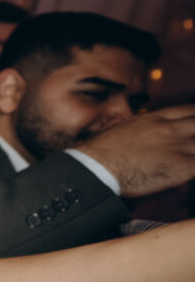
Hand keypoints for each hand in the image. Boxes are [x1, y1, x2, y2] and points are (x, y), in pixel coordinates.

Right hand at [75, 105, 194, 197]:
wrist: (96, 167)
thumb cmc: (102, 151)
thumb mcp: (122, 127)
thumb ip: (141, 126)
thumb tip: (145, 130)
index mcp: (156, 118)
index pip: (190, 110)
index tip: (194, 123)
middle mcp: (170, 128)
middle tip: (192, 142)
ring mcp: (178, 146)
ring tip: (190, 156)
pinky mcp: (182, 166)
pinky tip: (191, 170)